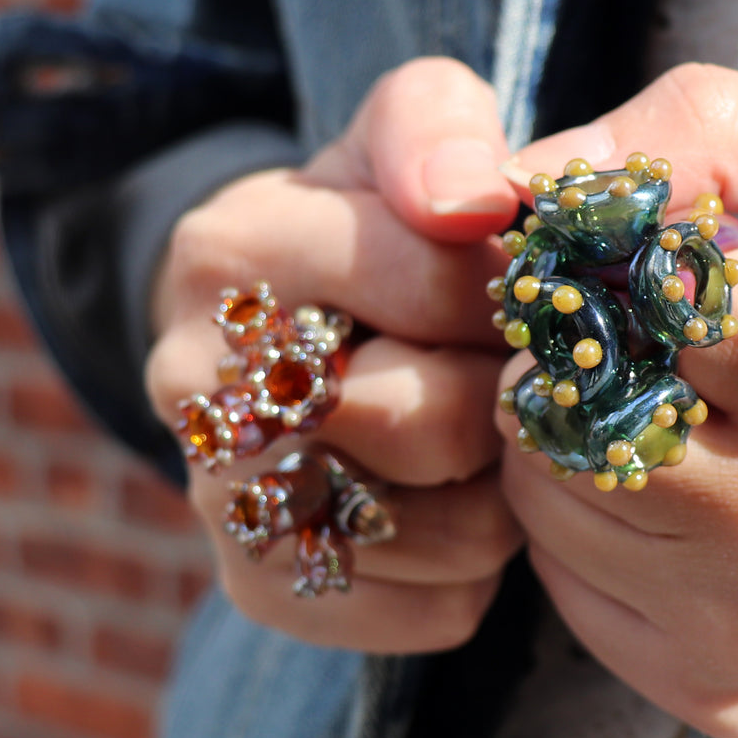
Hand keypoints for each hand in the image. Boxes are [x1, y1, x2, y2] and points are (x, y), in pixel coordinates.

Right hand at [147, 58, 524, 652]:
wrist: (297, 319)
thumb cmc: (379, 217)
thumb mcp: (402, 130)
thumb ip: (438, 130)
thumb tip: (470, 204)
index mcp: (231, 253)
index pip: (433, 277)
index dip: (520, 288)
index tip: (537, 286)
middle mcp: (199, 386)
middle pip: (425, 420)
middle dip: (508, 396)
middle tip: (521, 371)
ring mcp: (221, 499)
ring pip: (438, 531)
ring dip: (505, 489)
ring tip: (492, 434)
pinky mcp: (263, 589)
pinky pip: (432, 608)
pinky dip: (480, 566)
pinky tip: (464, 504)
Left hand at [499, 66, 737, 736]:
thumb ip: (711, 129)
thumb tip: (532, 176)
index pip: (620, 284)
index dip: (613, 259)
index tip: (642, 261)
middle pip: (557, 408)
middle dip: (576, 355)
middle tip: (640, 338)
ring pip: (544, 501)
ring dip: (573, 441)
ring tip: (668, 414)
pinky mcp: (722, 695)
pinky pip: (569, 587)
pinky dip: (594, 531)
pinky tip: (678, 500)